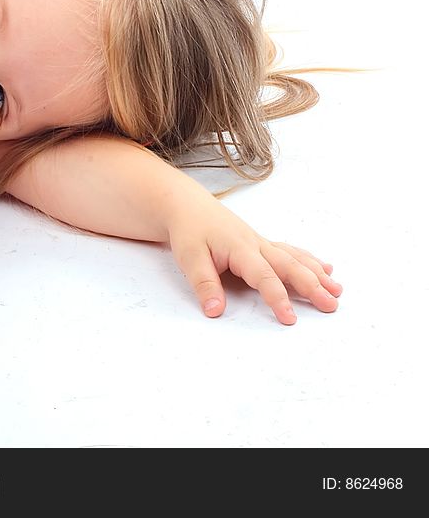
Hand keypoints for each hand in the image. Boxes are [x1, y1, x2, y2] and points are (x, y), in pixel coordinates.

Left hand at [167, 197, 342, 324]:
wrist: (187, 205)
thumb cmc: (189, 230)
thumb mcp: (189, 257)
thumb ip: (204, 283)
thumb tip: (215, 311)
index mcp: (240, 248)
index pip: (264, 277)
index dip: (277, 298)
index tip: (290, 318)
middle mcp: (257, 245)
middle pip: (289, 266)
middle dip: (312, 286)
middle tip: (331, 305)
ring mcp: (261, 242)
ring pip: (294, 258)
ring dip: (316, 273)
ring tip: (337, 290)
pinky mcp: (261, 243)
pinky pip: (290, 251)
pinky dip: (309, 260)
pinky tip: (325, 268)